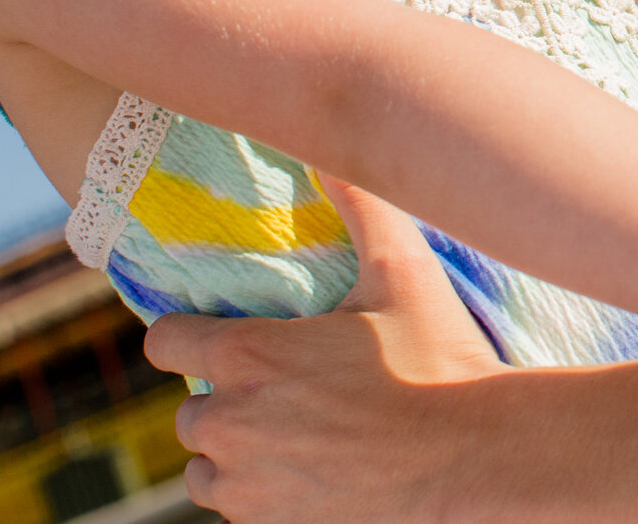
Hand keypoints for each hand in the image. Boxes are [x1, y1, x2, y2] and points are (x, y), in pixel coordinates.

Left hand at [144, 178, 504, 523]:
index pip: (165, 342)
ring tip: (297, 435)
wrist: (473, 458)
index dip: (190, 335)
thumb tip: (338, 151)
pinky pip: (240, 511)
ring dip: (236, 453)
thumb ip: (361, 205)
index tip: (219, 335)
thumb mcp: (402, 274)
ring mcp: (244, 486)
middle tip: (288, 389)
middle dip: (227, 399)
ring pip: (207, 468)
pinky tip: (314, 471)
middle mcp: (227, 425)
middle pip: (189, 411)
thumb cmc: (437, 362)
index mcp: (245, 358)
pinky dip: (264, 493)